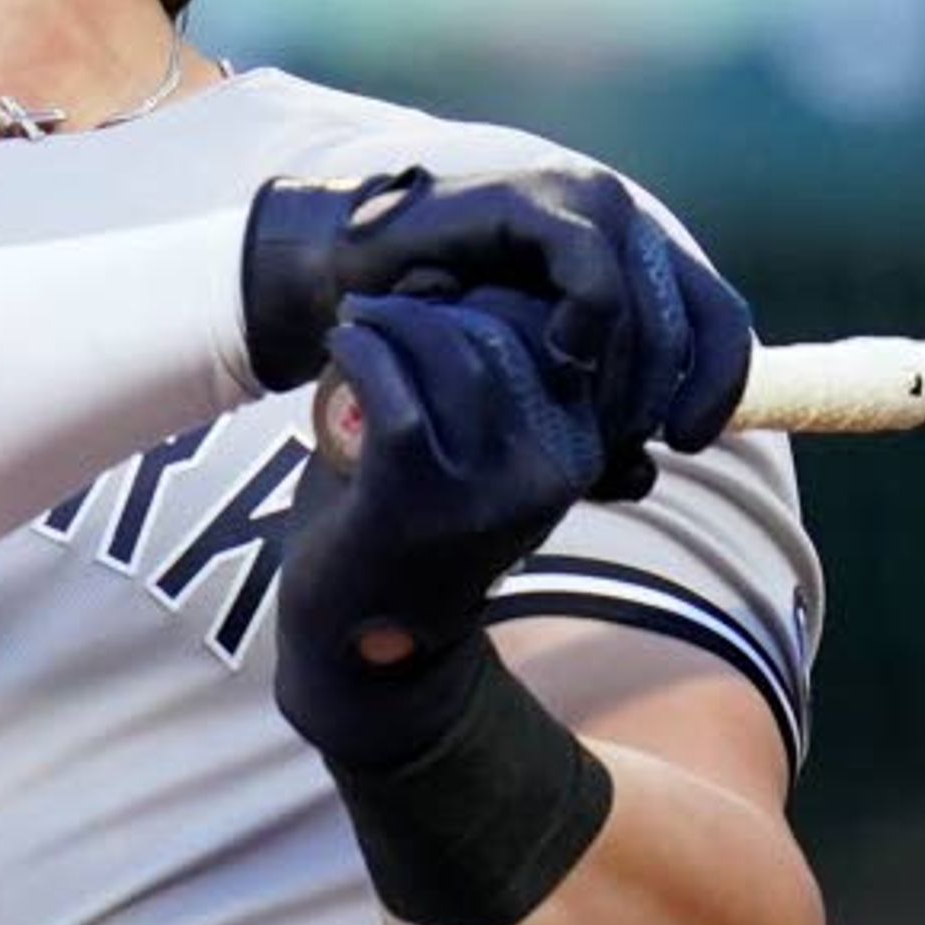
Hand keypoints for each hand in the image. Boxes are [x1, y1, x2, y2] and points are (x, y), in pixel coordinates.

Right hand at [241, 167, 751, 494]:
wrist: (358, 289)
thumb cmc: (444, 342)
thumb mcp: (526, 394)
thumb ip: (585, 432)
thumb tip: (645, 481)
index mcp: (640, 260)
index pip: (721, 321)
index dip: (718, 386)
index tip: (683, 444)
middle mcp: (625, 223)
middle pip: (690, 318)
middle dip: (657, 392)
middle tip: (616, 438)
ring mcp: (584, 202)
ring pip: (649, 300)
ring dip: (622, 366)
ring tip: (582, 407)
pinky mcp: (537, 199)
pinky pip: (593, 267)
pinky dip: (588, 319)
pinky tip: (559, 357)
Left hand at [272, 289, 603, 767]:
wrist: (364, 647)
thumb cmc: (419, 524)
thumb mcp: (488, 453)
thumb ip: (511, 383)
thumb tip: (510, 277)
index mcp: (581, 449)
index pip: (562, 329)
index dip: (499, 291)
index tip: (446, 288)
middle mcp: (549, 467)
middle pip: (508, 327)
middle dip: (443, 299)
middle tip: (393, 299)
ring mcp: (485, 484)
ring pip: (451, 346)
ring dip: (394, 318)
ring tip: (363, 320)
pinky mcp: (415, 492)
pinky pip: (393, 379)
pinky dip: (360, 347)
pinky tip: (343, 344)